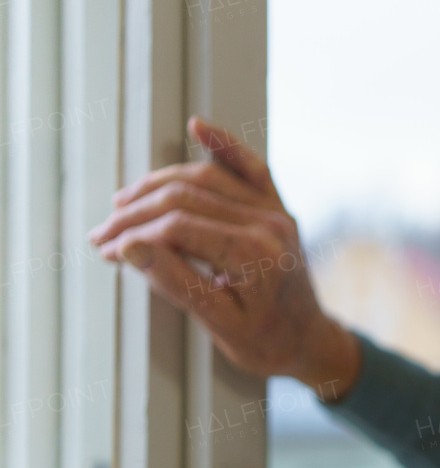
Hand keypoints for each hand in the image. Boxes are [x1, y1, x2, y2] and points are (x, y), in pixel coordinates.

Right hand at [89, 116, 360, 400]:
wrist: (309, 341)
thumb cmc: (267, 341)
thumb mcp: (218, 324)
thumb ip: (176, 282)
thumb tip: (130, 247)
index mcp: (256, 253)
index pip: (177, 228)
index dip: (133, 236)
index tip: (106, 250)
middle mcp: (270, 223)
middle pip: (185, 198)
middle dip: (135, 213)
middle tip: (102, 234)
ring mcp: (275, 211)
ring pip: (204, 179)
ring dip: (157, 186)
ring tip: (121, 204)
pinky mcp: (277, 207)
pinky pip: (251, 167)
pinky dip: (224, 145)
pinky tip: (197, 126)